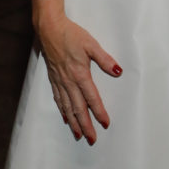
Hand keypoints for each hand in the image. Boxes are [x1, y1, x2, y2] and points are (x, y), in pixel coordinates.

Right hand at [37, 13, 121, 143]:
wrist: (50, 29)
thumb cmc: (72, 35)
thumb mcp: (92, 44)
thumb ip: (104, 59)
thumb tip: (118, 70)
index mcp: (80, 74)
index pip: (92, 98)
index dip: (99, 112)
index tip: (105, 123)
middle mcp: (69, 81)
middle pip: (78, 108)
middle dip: (86, 125)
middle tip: (92, 139)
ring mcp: (60, 81)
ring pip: (67, 107)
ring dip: (74, 123)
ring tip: (79, 135)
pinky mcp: (54, 79)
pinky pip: (59, 99)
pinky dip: (63, 111)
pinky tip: (66, 118)